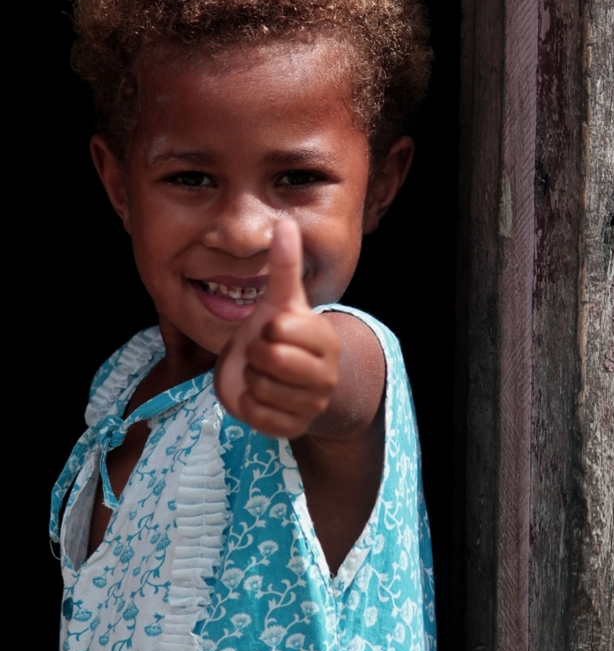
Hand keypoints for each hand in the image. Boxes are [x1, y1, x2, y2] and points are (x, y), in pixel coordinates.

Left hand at [215, 219, 340, 437]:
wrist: (286, 382)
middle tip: (264, 353)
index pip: (280, 330)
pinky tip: (261, 395)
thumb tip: (286, 222)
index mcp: (324, 340)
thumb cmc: (282, 334)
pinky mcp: (293, 428)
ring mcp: (311, 404)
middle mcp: (325, 375)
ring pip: (262, 389)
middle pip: (271, 359)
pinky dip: (250, 405)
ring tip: (264, 374)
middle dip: (257, 355)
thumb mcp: (281, 301)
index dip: (267, 329)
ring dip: (253, 380)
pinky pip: (258, 415)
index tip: (275, 330)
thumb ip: (284, 266)